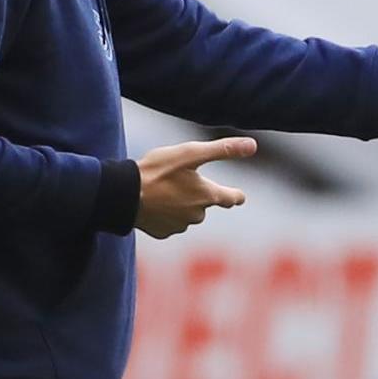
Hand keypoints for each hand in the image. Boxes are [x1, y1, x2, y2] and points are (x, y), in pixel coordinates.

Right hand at [135, 137, 253, 239]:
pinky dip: (164, 213)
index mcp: (207, 196)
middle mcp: (197, 215)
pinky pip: (169, 222)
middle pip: (204, 203)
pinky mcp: (163, 232)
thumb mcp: (191, 154)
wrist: (125, 195)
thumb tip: (252, 145)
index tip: (238, 196)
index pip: (231, 198)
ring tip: (160, 189)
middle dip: (195, 193)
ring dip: (179, 202)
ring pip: (186, 212)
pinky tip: (152, 203)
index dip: (235, 195)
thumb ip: (222, 150)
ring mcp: (180, 226)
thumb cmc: (157, 171)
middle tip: (175, 179)